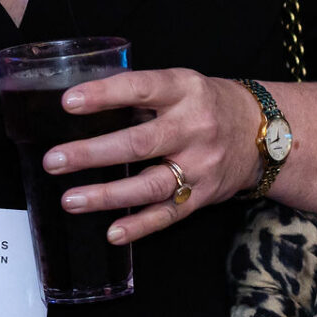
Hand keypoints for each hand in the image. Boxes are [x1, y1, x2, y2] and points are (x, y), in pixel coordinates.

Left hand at [43, 68, 263, 244]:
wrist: (262, 133)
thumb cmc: (207, 103)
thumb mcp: (181, 83)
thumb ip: (141, 94)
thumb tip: (85, 104)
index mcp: (183, 90)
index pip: (139, 89)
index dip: (104, 95)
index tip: (68, 102)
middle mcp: (193, 128)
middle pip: (139, 143)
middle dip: (92, 153)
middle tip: (54, 161)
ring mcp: (200, 165)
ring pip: (150, 184)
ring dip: (107, 195)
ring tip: (70, 199)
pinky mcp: (203, 195)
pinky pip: (168, 214)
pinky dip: (140, 226)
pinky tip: (112, 232)